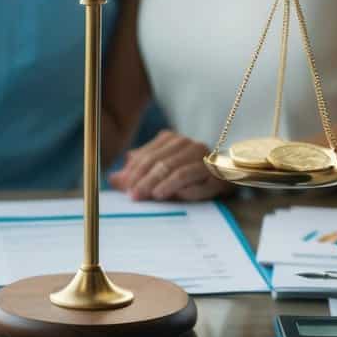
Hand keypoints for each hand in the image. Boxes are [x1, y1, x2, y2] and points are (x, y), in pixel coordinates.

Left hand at [107, 129, 223, 200]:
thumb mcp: (159, 171)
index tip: (124, 187)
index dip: (133, 172)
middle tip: (134, 196)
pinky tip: (177, 196)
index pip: (147, 156)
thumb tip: (112, 179)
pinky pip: (199, 180)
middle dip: (145, 180)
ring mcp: (204, 157)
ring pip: (178, 170)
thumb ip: (137, 173)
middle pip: (161, 163)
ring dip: (164, 184)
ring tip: (152, 196)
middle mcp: (188, 145)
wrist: (224, 174)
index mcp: (171, 140)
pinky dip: (187, 188)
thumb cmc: (186, 174)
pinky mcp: (217, 172)